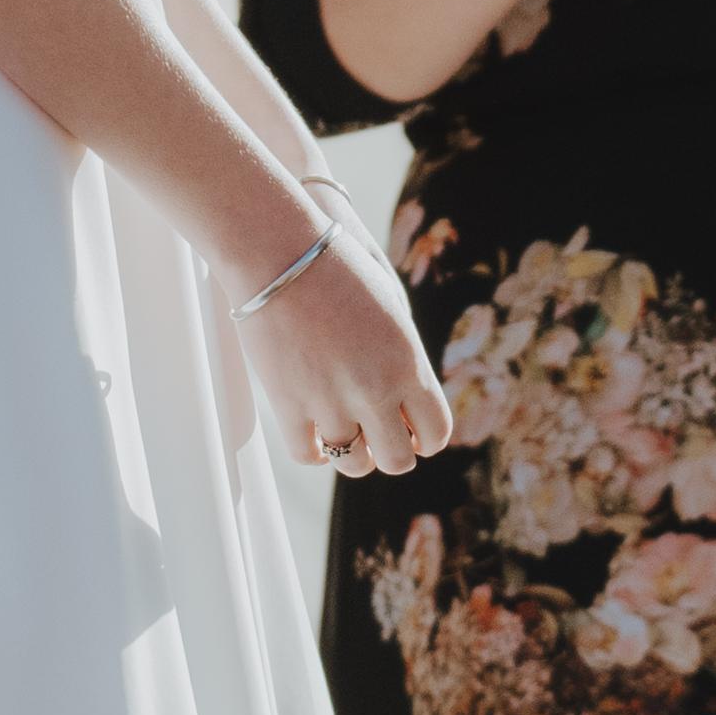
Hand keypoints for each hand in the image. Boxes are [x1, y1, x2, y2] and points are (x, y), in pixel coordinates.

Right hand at [235, 217, 452, 480]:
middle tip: (379, 437)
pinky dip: (316, 452)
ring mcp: (330, 402)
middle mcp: (376, 390)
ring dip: (354, 455)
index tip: (413, 434)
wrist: (279, 250)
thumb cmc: (337, 267)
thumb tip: (408, 396)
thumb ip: (405, 355)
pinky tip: (317, 437)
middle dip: (392, 453)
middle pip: (397, 459)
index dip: (425, 439)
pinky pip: (308, 455)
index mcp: (409, 363)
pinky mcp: (288, 405)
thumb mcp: (391, 307)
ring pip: (354, 464)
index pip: (435, 431)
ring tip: (346, 435)